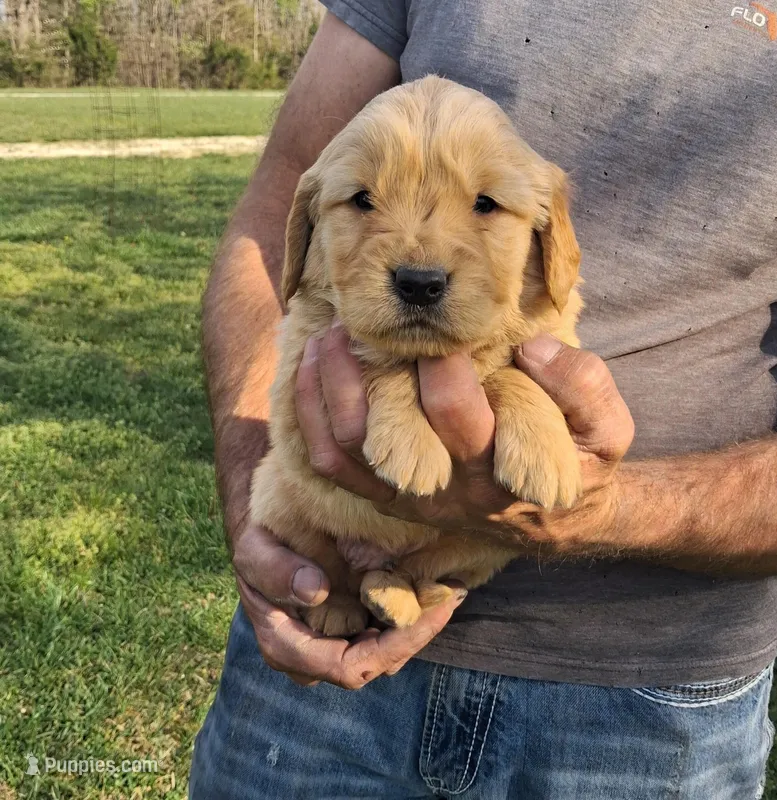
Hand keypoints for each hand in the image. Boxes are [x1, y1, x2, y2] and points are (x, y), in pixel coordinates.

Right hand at [231, 521, 466, 687]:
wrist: (266, 540)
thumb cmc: (259, 545)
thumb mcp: (255, 550)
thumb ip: (276, 570)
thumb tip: (316, 590)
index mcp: (289, 648)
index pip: (348, 667)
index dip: (392, 647)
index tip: (426, 614)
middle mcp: (316, 658)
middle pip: (376, 664)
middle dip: (417, 634)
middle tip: (451, 596)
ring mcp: (336, 644)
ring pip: (386, 652)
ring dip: (420, 625)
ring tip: (451, 590)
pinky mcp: (352, 628)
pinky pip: (386, 631)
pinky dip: (411, 612)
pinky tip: (433, 587)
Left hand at [296, 321, 633, 552]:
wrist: (553, 517)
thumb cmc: (578, 461)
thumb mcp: (608, 430)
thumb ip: (585, 386)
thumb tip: (531, 349)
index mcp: (502, 470)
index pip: (460, 417)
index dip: (442, 366)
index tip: (441, 327)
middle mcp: (448, 490)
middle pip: (393, 434)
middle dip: (379, 370)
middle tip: (370, 321)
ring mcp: (409, 497)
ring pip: (349, 449)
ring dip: (329, 389)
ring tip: (330, 335)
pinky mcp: (384, 496)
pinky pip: (332, 462)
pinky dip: (313, 414)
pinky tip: (313, 367)